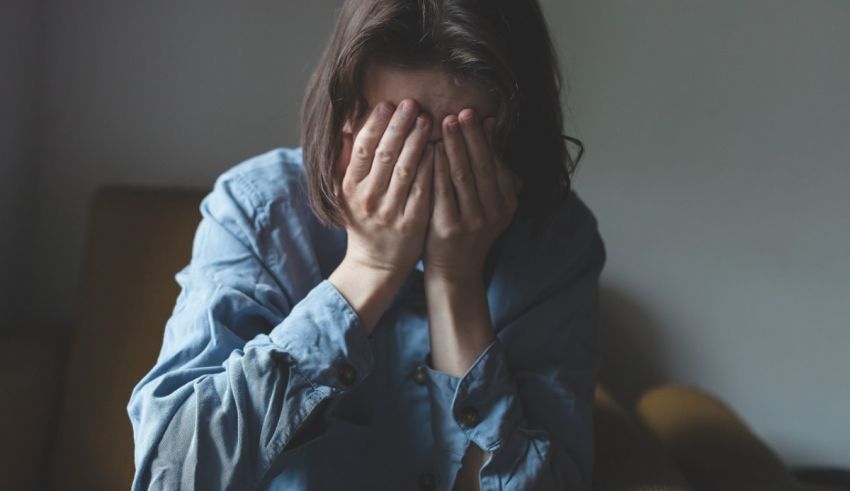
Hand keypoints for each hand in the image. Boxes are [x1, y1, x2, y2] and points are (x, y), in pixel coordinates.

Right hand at [334, 99, 434, 279]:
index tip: (388, 104)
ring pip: (405, 169)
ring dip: (417, 141)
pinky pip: (423, 189)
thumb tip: (345, 127)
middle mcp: (368, 198)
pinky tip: (439, 149)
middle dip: (399, 126)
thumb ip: (346, 162)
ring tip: (428, 119)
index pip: (362, 148)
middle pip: (384, 154)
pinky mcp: (412, 223)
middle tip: (412, 103)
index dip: (374, 124)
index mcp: (350, 187)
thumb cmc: (364, 221)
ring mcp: (390, 212)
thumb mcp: (346, 193)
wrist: (376, 264)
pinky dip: (431, 167)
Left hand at [422, 108, 522, 281]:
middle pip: (482, 166)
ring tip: (445, 122)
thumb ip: (490, 170)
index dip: (487, 139)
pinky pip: (442, 190)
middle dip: (471, 136)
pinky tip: (429, 149)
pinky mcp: (449, 227)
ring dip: (454, 146)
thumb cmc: (466, 230)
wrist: (454, 272)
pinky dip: (436, 167)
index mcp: (507, 203)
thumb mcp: (488, 204)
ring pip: (462, 175)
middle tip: (462, 112)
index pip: (497, 164)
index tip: (479, 116)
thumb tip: (490, 125)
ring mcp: (473, 221)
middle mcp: (494, 212)